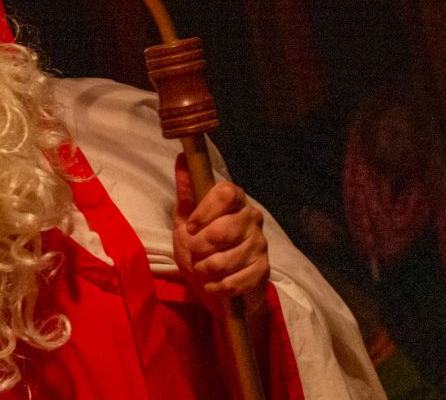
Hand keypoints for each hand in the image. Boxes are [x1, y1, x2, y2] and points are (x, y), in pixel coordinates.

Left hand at [172, 154, 269, 314]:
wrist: (213, 284)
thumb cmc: (199, 247)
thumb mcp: (185, 221)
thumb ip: (186, 193)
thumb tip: (182, 158)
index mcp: (235, 201)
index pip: (227, 193)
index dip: (205, 211)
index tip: (191, 226)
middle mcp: (252, 218)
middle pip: (224, 230)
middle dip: (199, 247)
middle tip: (195, 252)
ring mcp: (261, 245)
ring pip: (226, 260)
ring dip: (205, 269)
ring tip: (203, 269)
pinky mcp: (263, 271)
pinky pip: (235, 281)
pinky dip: (217, 286)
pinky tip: (214, 284)